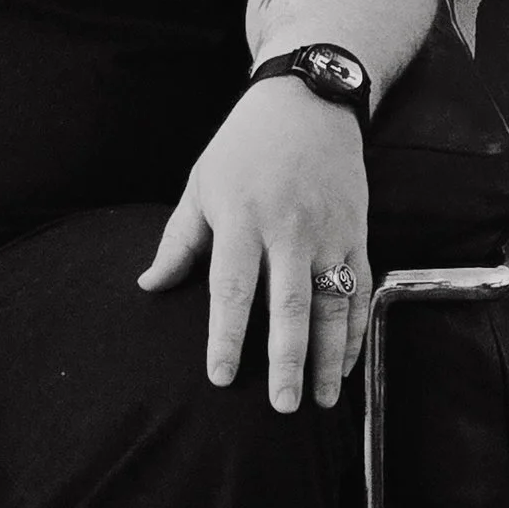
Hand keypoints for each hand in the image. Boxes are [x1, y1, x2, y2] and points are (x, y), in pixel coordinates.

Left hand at [135, 77, 370, 406]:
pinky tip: (346, 367)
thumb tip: (149, 287)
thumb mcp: (202, 185)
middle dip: (288, 360)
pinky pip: (359, 290)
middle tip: (284, 405)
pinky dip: (354, 331)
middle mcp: (289, 229)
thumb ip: (179, 242)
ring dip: (329, 357)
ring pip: (332, 304)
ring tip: (322, 401)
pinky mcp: (357, 232)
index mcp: (242, 218)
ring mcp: (328, 232)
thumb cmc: (243, 147)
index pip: (232, 288)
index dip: (227, 335)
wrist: (308, 102)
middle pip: (289, 304)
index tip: (221, 377)